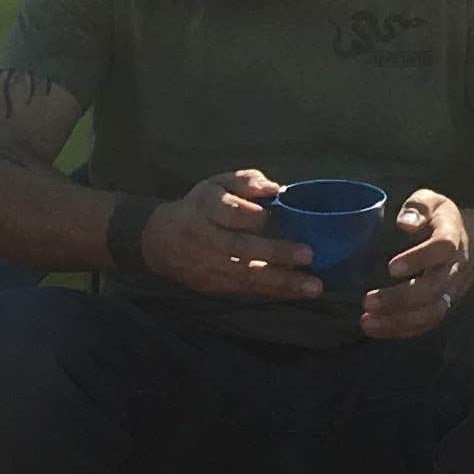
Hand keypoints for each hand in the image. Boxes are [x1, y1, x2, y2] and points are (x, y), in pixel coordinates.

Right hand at [137, 168, 322, 302]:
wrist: (161, 240)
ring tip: (312, 286)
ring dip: (281, 281)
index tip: (273, 217)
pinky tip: (298, 291)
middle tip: (308, 254)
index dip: (251, 216)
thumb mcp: (217, 184)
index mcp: (205, 206)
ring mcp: (208, 265)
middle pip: (240, 247)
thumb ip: (246, 182)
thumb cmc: (201, 207)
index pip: (229, 213)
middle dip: (275, 252)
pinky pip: (246, 289)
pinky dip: (274, 291)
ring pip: (246, 274)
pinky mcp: (213, 285)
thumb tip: (275, 188)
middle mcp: (204, 238)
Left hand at [361, 190, 473, 341]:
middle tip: (367, 300)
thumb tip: (405, 222)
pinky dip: (401, 330)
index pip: (441, 249)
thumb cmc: (442, 219)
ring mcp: (451, 291)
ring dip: (398, 321)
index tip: (390, 267)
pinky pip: (426, 324)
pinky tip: (375, 328)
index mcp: (452, 237)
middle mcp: (454, 269)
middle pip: (433, 289)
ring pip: (430, 313)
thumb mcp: (432, 201)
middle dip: (400, 298)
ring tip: (367, 321)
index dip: (418, 259)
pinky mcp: (444, 306)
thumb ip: (417, 207)